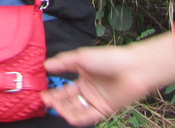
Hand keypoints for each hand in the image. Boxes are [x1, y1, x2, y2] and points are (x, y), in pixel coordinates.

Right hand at [41, 33, 174, 126]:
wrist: (132, 67)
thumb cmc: (109, 58)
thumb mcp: (81, 57)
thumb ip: (63, 62)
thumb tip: (45, 65)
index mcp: (84, 78)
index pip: (64, 90)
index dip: (53, 93)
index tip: (42, 93)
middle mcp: (89, 91)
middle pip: (68, 101)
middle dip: (56, 102)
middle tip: (45, 101)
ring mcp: (97, 101)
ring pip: (76, 110)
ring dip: (64, 110)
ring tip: (55, 106)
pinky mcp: (105, 110)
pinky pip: (88, 117)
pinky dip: (76, 118)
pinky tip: (67, 115)